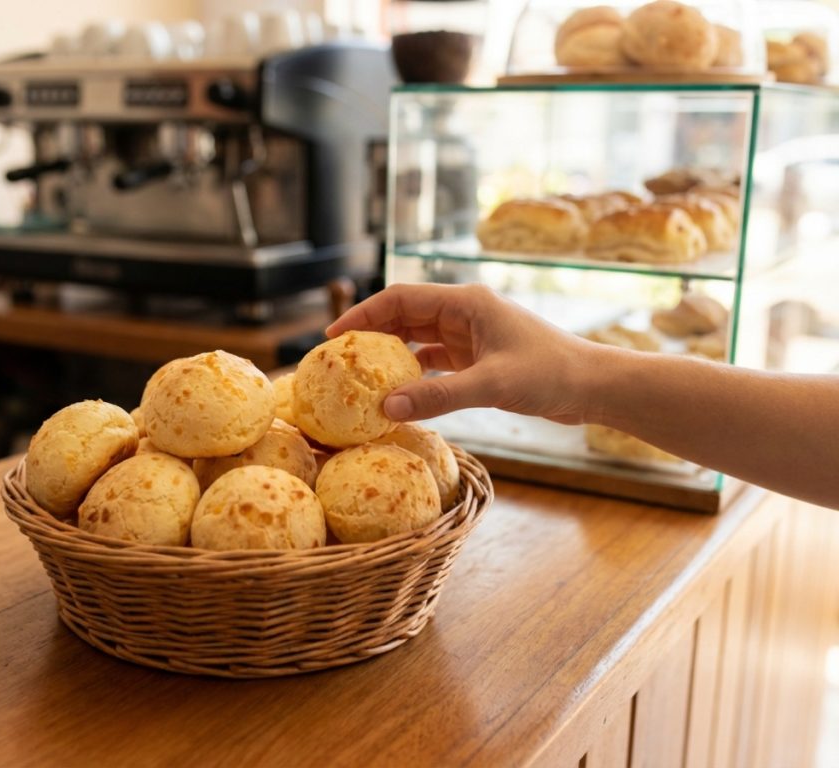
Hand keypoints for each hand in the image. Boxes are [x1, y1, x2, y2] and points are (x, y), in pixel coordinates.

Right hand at [325, 283, 595, 423]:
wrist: (593, 387)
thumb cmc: (551, 374)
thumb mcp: (491, 385)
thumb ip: (438, 396)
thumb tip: (387, 407)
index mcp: (466, 303)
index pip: (401, 298)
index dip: (364, 313)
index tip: (335, 335)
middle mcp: (465, 313)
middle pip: (405, 316)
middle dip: (372, 334)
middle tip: (341, 359)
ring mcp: (472, 336)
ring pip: (419, 339)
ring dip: (392, 355)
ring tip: (362, 376)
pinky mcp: (480, 358)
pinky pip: (436, 362)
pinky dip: (416, 375)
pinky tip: (399, 393)